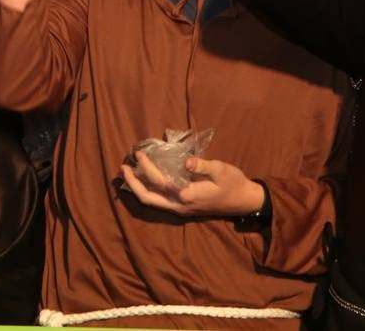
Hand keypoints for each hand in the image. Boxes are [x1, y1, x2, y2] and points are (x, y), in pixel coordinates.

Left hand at [120, 151, 263, 217]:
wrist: (244, 202)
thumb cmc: (233, 183)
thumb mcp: (221, 170)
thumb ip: (202, 165)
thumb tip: (185, 161)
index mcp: (187, 195)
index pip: (159, 181)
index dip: (146, 167)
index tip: (139, 154)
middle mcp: (179, 206)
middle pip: (148, 198)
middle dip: (132, 184)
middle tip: (121, 169)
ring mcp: (180, 210)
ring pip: (152, 203)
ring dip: (137, 189)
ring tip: (126, 175)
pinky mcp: (182, 209)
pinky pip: (159, 202)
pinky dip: (147, 192)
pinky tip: (143, 182)